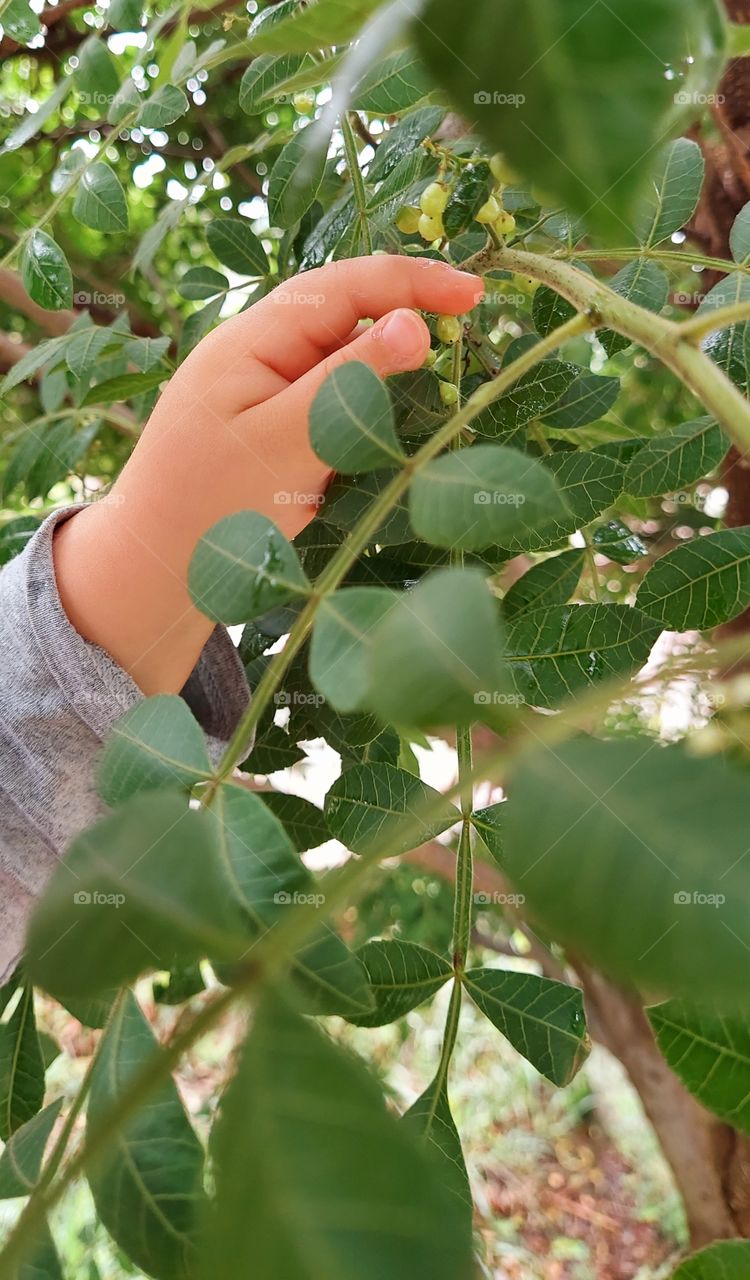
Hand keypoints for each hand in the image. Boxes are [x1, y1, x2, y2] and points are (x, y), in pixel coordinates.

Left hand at [53, 256, 481, 694]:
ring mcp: (265, 391)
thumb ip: (349, 381)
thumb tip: (416, 323)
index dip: (414, 282)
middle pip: (347, 315)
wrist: (155, 570)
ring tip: (444, 384)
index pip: (345, 286)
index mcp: (254, 338)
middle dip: (408, 315)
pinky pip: (332, 401)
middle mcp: (259, 353)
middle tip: (472, 330)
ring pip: (343, 361)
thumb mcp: (286, 442)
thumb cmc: (210, 508)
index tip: (476, 295)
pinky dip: (369, 406)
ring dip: (392, 367)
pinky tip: (397, 425)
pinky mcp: (275, 430)